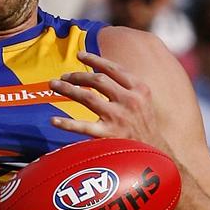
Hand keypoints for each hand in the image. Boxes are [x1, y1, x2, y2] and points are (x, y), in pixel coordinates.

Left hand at [49, 51, 169, 151]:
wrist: (156, 155)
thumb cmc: (144, 125)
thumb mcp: (143, 100)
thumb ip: (126, 85)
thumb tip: (100, 69)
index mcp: (139, 89)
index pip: (113, 68)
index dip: (95, 60)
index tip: (80, 55)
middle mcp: (129, 100)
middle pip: (98, 80)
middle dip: (77, 76)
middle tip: (63, 76)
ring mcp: (119, 118)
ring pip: (87, 97)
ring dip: (68, 89)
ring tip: (53, 85)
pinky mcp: (110, 136)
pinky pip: (83, 126)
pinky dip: (67, 124)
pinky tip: (53, 120)